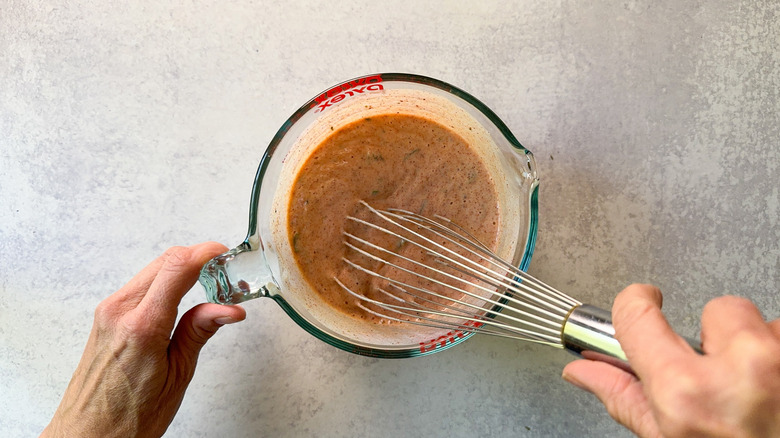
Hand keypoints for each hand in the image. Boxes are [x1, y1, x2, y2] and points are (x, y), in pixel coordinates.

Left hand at [41, 242, 246, 437]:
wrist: (88, 435)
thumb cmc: (128, 417)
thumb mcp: (177, 375)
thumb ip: (200, 332)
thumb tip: (228, 309)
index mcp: (142, 326)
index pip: (176, 267)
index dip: (205, 253)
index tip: (226, 253)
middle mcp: (120, 311)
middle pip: (165, 261)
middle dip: (198, 259)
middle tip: (225, 272)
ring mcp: (109, 311)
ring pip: (153, 270)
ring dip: (182, 269)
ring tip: (208, 286)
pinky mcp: (105, 316)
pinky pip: (141, 284)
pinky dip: (165, 281)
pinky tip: (181, 295)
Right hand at [562, 284, 779, 436]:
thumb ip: (625, 397)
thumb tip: (584, 370)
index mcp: (687, 394)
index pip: (638, 314)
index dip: (637, 303)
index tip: (644, 301)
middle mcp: (742, 371)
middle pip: (717, 309)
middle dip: (720, 339)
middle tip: (728, 381)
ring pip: (768, 326)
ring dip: (765, 353)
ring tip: (765, 397)